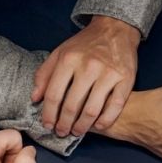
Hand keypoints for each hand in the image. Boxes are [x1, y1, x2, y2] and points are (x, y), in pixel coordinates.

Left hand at [33, 15, 140, 136]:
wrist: (115, 29)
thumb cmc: (85, 44)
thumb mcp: (60, 53)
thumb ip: (44, 74)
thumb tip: (35, 99)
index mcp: (68, 60)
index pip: (54, 94)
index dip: (49, 114)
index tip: (47, 125)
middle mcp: (88, 67)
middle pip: (72, 105)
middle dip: (64, 123)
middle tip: (62, 132)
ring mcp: (109, 74)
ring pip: (93, 109)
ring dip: (83, 126)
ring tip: (77, 132)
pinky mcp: (126, 79)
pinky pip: (115, 105)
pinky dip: (106, 120)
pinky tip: (99, 126)